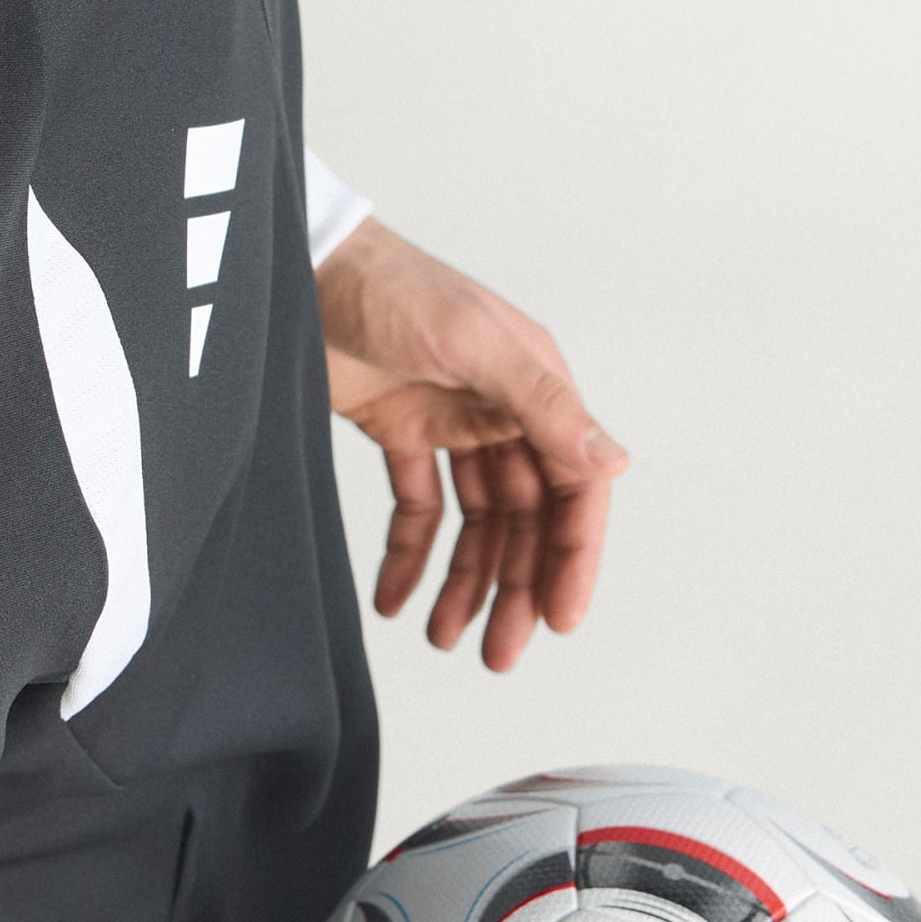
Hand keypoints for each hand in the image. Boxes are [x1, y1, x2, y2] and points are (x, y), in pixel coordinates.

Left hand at [314, 218, 627, 671]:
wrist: (310, 268)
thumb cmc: (396, 286)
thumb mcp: (473, 343)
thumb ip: (541, 405)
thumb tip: (610, 464)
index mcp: (537, 390)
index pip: (571, 490)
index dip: (570, 557)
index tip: (558, 618)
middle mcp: (504, 412)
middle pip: (523, 520)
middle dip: (515, 588)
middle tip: (499, 653)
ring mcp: (451, 424)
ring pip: (474, 523)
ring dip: (465, 582)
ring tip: (446, 638)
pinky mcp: (398, 431)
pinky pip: (416, 506)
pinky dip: (409, 553)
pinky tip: (396, 598)